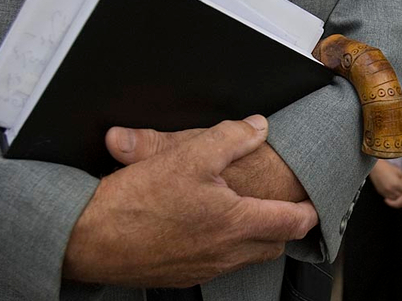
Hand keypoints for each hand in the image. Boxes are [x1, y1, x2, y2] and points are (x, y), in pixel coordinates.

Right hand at [62, 115, 318, 287]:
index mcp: (236, 223)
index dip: (309, 211)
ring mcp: (204, 268)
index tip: (313, 203)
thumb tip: (257, 127)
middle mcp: (226, 253)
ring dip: (256, 239)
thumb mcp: (189, 154)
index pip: (292, 222)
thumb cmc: (136, 201)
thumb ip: (231, 138)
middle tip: (286, 210)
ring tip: (249, 218)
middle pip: (274, 245)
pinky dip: (226, 249)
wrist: (88, 240)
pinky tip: (208, 231)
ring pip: (247, 258)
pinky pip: (218, 266)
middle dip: (285, 227)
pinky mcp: (181, 275)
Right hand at [369, 159, 401, 200]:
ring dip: (396, 196)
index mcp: (396, 184)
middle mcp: (391, 189)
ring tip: (397, 191)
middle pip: (399, 196)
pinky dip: (390, 196)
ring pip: (393, 198)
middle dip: (401, 193)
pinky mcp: (380, 192)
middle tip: (401, 189)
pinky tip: (391, 191)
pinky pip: (387, 197)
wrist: (376, 167)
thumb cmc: (388, 168)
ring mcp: (385, 192)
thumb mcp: (399, 172)